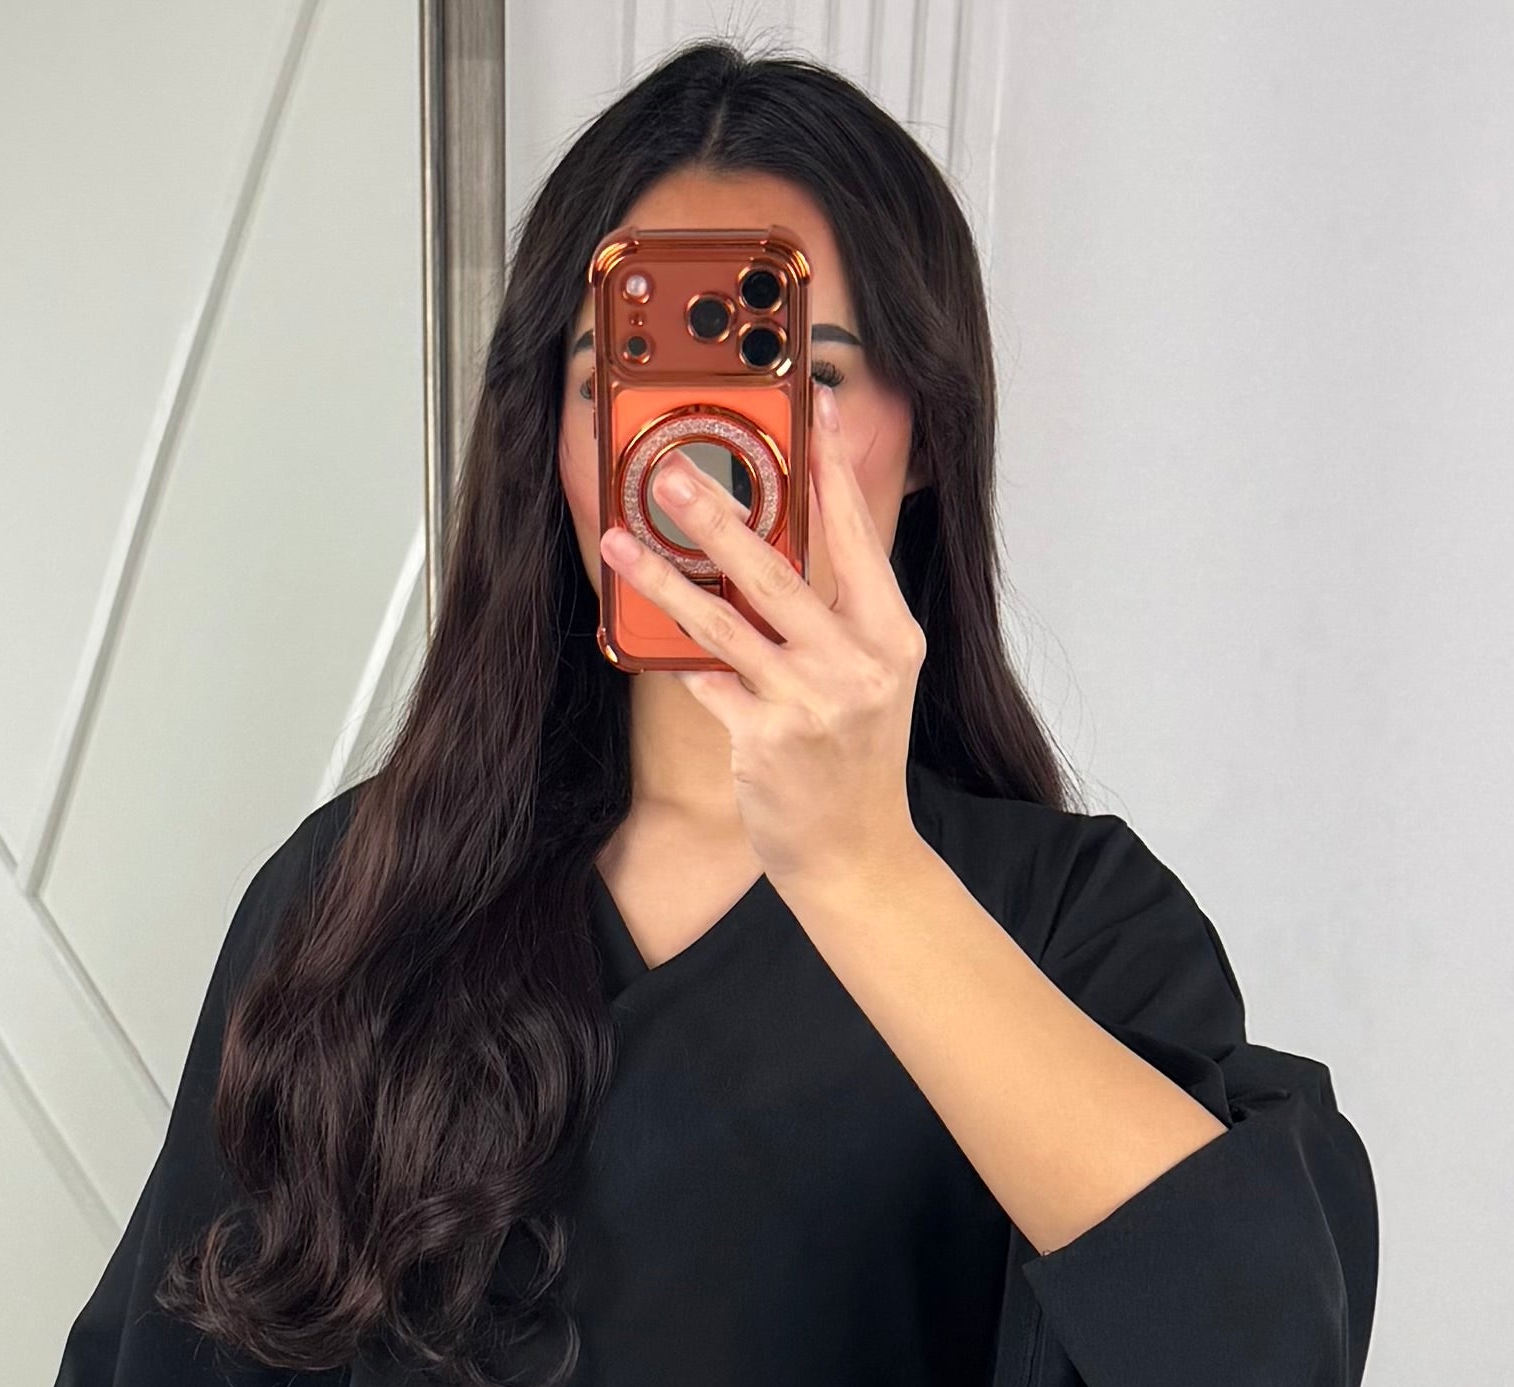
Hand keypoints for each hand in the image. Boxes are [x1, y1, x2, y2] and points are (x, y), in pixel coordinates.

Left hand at [598, 381, 925, 898]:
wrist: (855, 851)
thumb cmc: (857, 758)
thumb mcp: (873, 676)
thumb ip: (837, 613)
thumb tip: (781, 540)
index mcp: (891, 636)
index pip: (855, 536)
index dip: (831, 470)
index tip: (812, 408)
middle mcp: (855, 663)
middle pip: (777, 570)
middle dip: (718, 515)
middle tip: (672, 472)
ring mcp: (808, 702)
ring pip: (724, 621)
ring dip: (664, 576)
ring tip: (622, 540)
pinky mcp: (764, 738)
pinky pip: (707, 680)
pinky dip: (681, 656)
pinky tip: (648, 628)